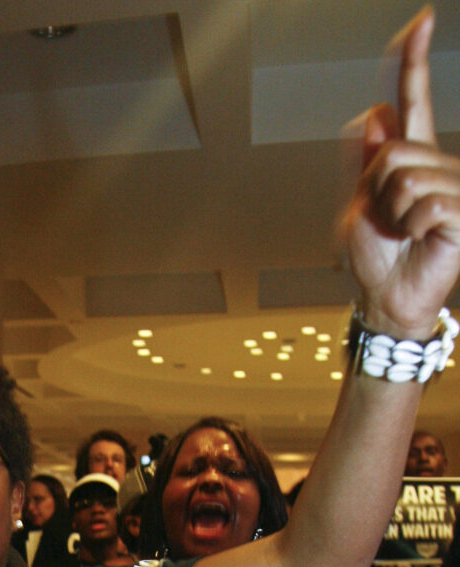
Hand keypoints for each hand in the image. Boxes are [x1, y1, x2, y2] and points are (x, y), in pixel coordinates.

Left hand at [344, 8, 459, 336]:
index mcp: (407, 158)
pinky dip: (412, 226)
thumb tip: (377, 113)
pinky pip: (426, 204)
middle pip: (392, 152)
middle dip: (376, 190)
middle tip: (386, 218)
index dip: (413, 61)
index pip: (411, 101)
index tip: (421, 20)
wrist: (383, 299)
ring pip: (407, 178)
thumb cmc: (372, 258)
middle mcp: (435, 166)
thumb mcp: (355, 204)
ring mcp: (453, 187)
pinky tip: (420, 239)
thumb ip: (363, 160)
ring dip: (393, 211)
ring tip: (403, 231)